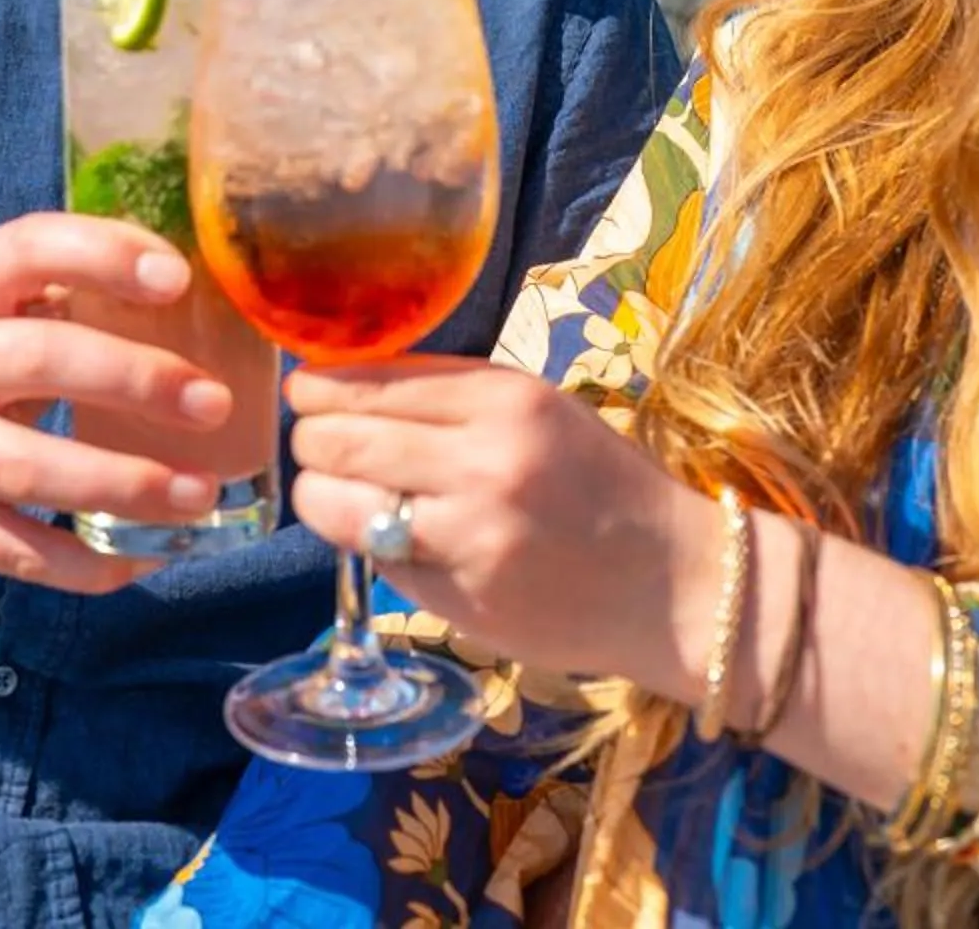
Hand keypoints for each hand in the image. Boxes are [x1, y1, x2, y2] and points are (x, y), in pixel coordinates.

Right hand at [0, 213, 239, 593]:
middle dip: (136, 381)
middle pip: (39, 360)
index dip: (102, 255)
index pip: (28, 248)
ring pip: (28, 469)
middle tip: (214, 405)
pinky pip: (17, 550)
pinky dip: (89, 563)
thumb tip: (217, 301)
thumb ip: (84, 291)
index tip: (178, 280)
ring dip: (124, 483)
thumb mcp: (12, 303)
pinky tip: (152, 553)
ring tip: (200, 493)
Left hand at [285, 358, 718, 688]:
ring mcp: (470, 534)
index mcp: (507, 397)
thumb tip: (348, 388)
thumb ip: (453, 399)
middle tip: (311, 444)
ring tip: (331, 493)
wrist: (674, 582)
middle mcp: (485, 459)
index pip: (374, 380)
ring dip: (318, 496)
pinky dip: (366, 547)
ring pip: (336, 503)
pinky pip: (376, 560)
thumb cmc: (603, 487)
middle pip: (340, 438)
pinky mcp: (460, 598)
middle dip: (311, 440)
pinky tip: (389, 537)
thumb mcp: (541, 412)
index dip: (320, 387)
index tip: (304, 392)